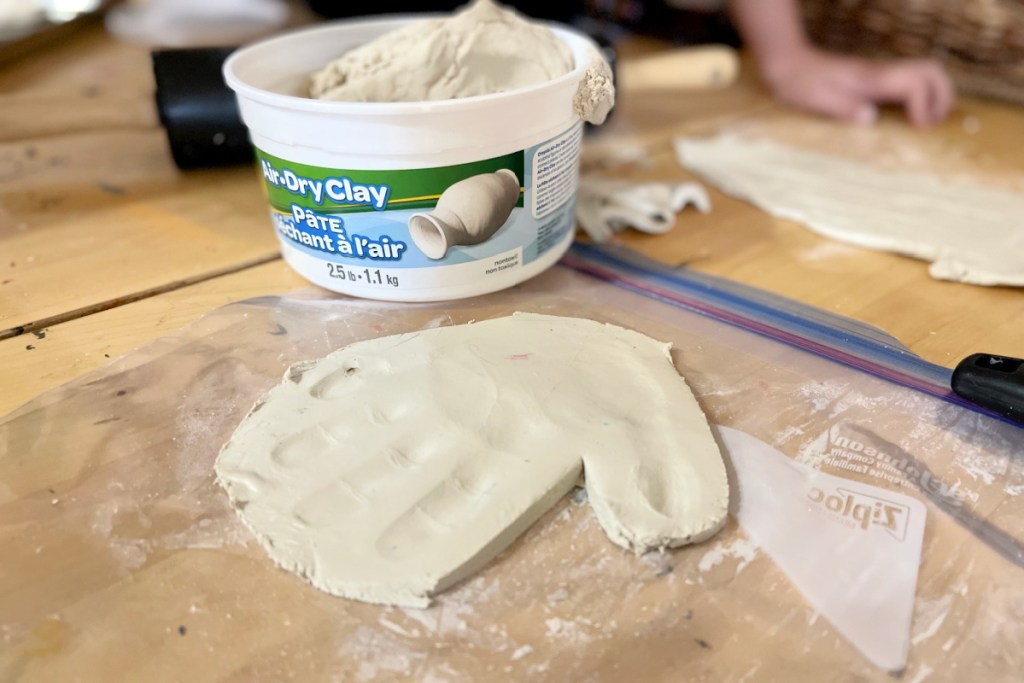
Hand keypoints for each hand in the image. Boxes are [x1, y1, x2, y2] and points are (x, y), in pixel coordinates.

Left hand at [760, 46, 954, 126]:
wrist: (789, 64)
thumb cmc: (800, 83)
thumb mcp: (816, 100)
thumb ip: (843, 108)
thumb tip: (871, 119)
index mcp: (871, 78)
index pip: (916, 82)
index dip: (925, 104)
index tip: (918, 127)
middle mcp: (882, 73)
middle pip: (932, 71)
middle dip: (942, 97)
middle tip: (931, 125)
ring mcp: (881, 75)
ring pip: (926, 74)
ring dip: (936, 96)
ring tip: (925, 124)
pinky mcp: (876, 81)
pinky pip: (911, 84)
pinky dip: (921, 98)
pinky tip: (910, 119)